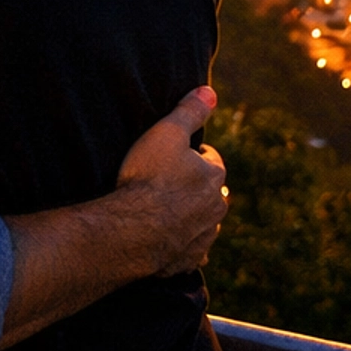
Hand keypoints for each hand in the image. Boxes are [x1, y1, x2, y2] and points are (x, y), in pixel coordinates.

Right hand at [115, 87, 228, 275]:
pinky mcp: (189, 260)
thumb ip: (189, 111)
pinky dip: (183, 243)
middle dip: (197, 185)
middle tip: (170, 181)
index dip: (194, 153)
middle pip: (211, 191)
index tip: (177, 153)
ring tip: (167, 209)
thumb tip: (210, 91)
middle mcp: (216, 208)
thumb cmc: (148, 177)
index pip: (211, 159)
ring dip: (192, 215)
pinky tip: (168, 239)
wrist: (133, 230)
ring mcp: (204, 236)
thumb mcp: (166, 132)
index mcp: (214, 176)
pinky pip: (192, 249)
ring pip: (204, 221)